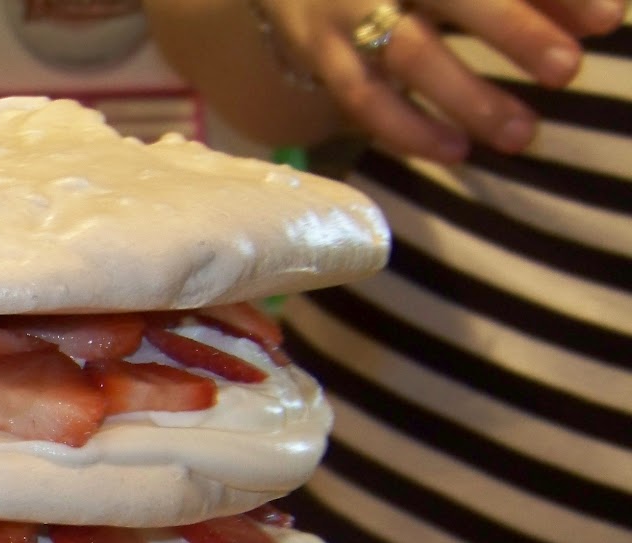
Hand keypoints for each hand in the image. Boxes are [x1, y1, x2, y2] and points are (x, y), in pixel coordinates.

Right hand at [263, 0, 625, 160]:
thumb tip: (603, 14)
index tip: (610, 17)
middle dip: (515, 31)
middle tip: (568, 70)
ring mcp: (347, 11)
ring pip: (410, 55)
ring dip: (468, 96)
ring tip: (523, 134)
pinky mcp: (318, 51)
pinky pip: (363, 97)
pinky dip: (409, 128)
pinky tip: (456, 150)